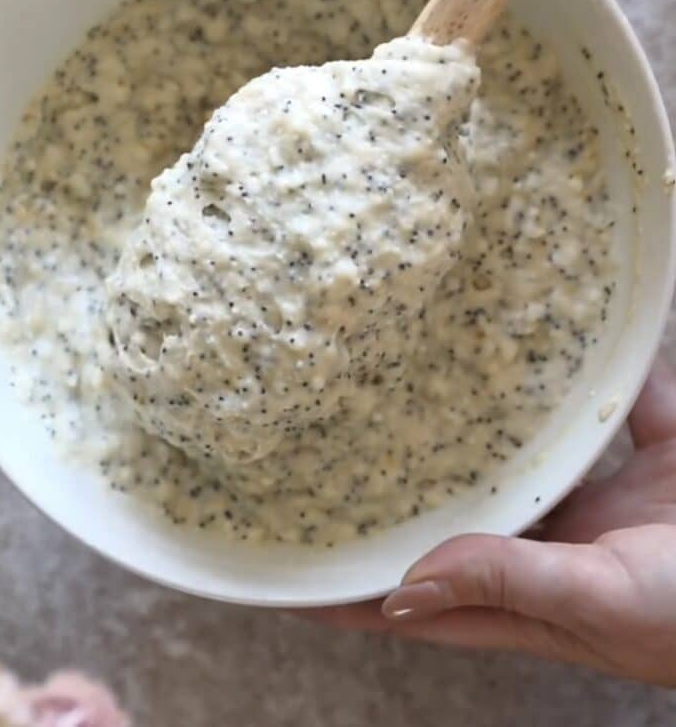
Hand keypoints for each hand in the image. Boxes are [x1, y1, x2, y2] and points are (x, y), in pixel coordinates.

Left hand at [304, 358, 675, 685]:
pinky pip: (598, 396)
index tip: (279, 569)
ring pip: (510, 449)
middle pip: (449, 516)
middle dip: (390, 492)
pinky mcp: (644, 447)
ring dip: (465, 419)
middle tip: (322, 446)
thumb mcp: (603, 601)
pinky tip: (534, 318)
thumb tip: (404, 590)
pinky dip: (571, 364)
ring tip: (401, 373)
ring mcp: (595, 491)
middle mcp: (550, 542)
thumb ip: (510, 583)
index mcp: (530, 597)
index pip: (416, 600)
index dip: (348, 592)